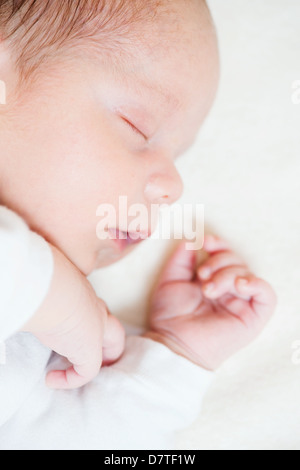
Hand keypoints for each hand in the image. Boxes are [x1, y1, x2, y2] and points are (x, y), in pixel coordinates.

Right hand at [23, 244, 124, 388]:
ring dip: (100, 358)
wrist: (49, 288)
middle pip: (113, 327)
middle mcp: (95, 309)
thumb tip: (22, 301)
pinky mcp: (89, 349)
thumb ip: (42, 297)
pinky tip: (50, 378)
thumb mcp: (43, 287)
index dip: (88, 319)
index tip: (70, 329)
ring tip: (75, 371)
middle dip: (109, 342)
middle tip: (91, 356)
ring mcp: (98, 329)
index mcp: (83, 294)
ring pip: (114, 344)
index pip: (93, 307)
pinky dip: (70, 379)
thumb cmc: (41, 282)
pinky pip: (87, 371)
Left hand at [145, 234, 276, 369]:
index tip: (204, 242)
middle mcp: (228, 290)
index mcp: (212, 280)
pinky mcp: (253, 318)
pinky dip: (256, 284)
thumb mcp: (171, 279)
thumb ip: (182, 259)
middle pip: (237, 261)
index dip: (218, 244)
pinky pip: (267, 295)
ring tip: (209, 289)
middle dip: (219, 262)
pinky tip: (239, 285)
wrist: (172, 341)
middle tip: (202, 275)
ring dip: (228, 274)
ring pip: (247, 274)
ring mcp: (241, 303)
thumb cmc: (170, 315)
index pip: (224, 254)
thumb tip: (193, 241)